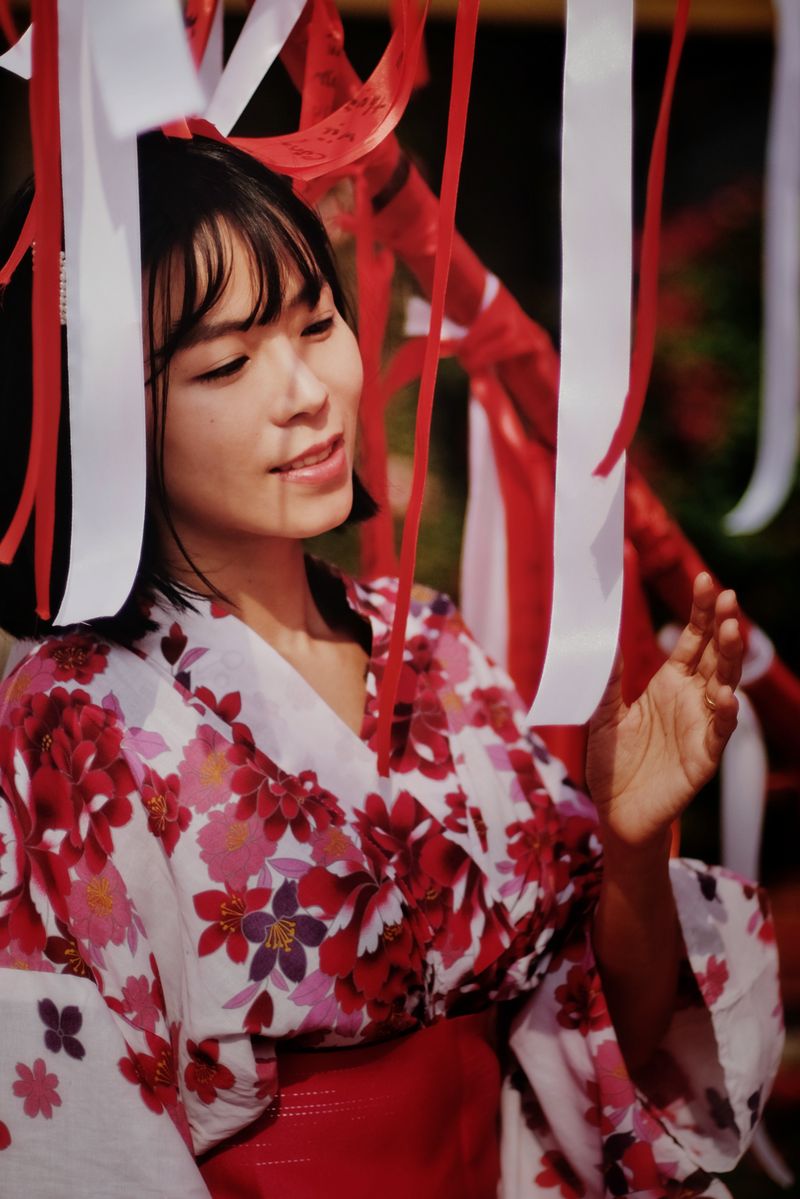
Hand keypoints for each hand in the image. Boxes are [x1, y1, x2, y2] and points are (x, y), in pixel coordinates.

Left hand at [586, 572, 741, 854]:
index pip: (691, 640)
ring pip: (724, 685)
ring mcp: (701, 726)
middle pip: (714, 655)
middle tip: (726, 596)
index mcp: (669, 684)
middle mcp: (691, 700)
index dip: (700, 612)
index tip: (705, 581)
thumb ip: (608, 676)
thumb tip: (601, 633)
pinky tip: (726, 694)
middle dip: (722, 626)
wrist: (615, 812)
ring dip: (730, 659)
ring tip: (732, 630)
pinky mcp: (703, 757)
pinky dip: (725, 713)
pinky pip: (719, 732)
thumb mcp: (603, 712)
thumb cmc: (612, 763)